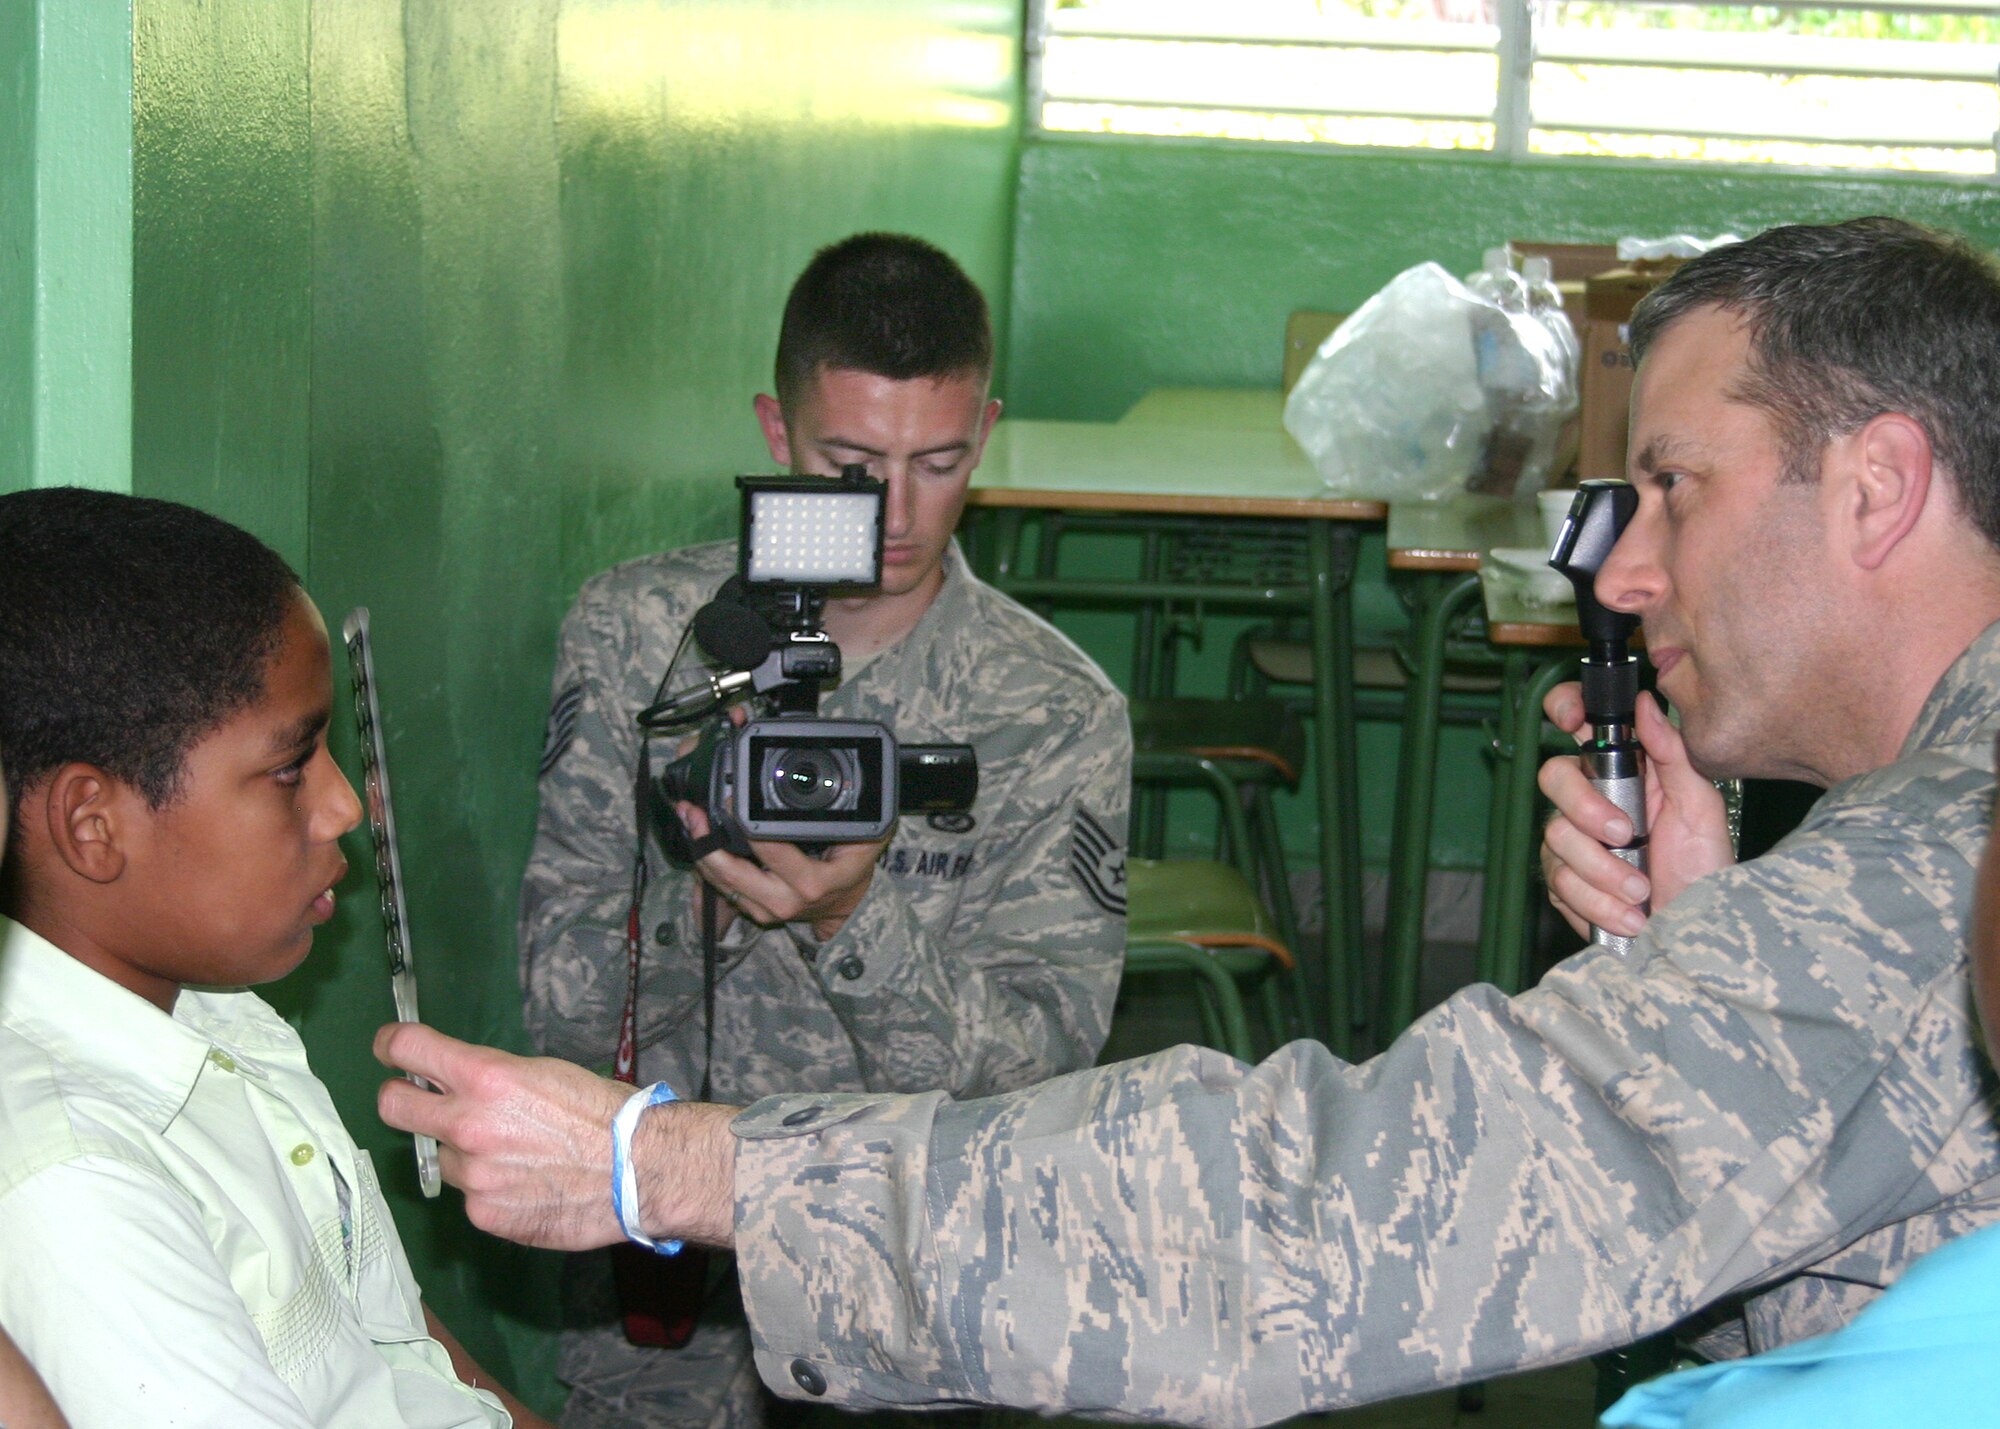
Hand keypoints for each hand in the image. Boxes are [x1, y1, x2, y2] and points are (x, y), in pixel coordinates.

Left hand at [373, 1024, 737, 1250]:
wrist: (639, 1170)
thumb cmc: (602, 1111)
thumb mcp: (544, 1072)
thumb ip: (491, 1080)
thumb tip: (457, 1083)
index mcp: (485, 1079)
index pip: (407, 1050)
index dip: (391, 1045)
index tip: (390, 1048)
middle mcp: (467, 1125)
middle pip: (392, 1107)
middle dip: (400, 1099)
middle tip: (420, 1101)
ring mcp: (472, 1175)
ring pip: (443, 1158)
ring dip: (464, 1154)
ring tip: (513, 1156)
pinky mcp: (483, 1215)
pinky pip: (471, 1196)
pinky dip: (490, 1189)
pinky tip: (526, 1185)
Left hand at [679, 800, 888, 940]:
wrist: (849, 906)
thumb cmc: (853, 868)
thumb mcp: (866, 837)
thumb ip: (852, 813)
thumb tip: (840, 778)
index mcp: (812, 882)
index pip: (770, 848)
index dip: (746, 822)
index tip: (731, 798)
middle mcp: (785, 900)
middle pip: (731, 873)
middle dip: (707, 841)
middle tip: (693, 811)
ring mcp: (767, 910)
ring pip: (721, 883)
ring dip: (701, 851)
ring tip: (691, 818)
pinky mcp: (754, 913)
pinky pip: (723, 889)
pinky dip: (709, 864)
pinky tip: (701, 840)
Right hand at [1538, 687, 1734, 939]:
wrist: (1695, 931)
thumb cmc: (1704, 867)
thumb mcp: (1701, 807)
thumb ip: (1673, 754)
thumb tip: (1646, 703)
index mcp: (1623, 770)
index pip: (1579, 723)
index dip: (1566, 708)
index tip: (1573, 719)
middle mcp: (1591, 798)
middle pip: (1554, 777)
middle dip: (1586, 808)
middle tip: (1626, 834)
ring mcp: (1572, 841)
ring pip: (1556, 836)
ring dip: (1604, 870)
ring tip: (1641, 891)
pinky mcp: (1564, 882)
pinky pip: (1560, 882)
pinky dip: (1598, 902)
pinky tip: (1629, 914)